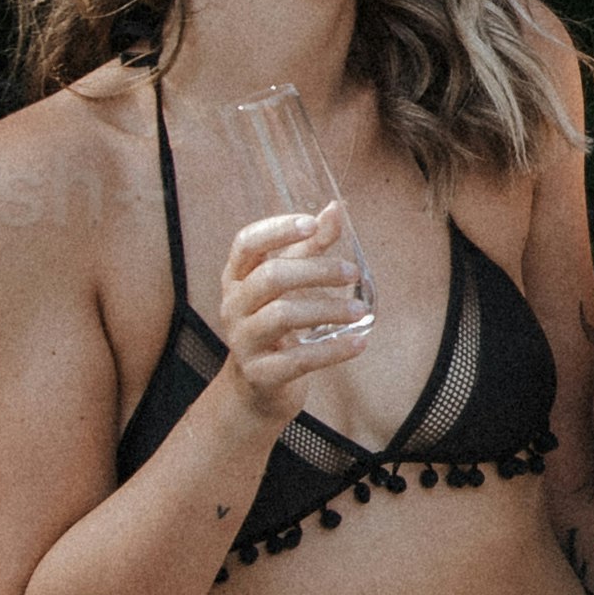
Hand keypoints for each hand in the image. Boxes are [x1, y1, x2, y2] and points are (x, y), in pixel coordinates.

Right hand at [213, 206, 375, 413]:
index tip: (312, 224)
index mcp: (237, 277)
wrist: (257, 387)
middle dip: (316, 271)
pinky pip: (298, 359)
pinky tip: (359, 342)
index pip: (246, 243)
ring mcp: (243, 341)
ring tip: (360, 310)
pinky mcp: (260, 374)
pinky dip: (333, 350)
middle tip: (352, 274)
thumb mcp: (290, 282)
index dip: (277, 230)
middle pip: (270, 277)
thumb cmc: (275, 324)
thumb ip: (311, 247)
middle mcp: (233, 306)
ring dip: (328, 309)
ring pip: (282, 316)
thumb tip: (335, 208)